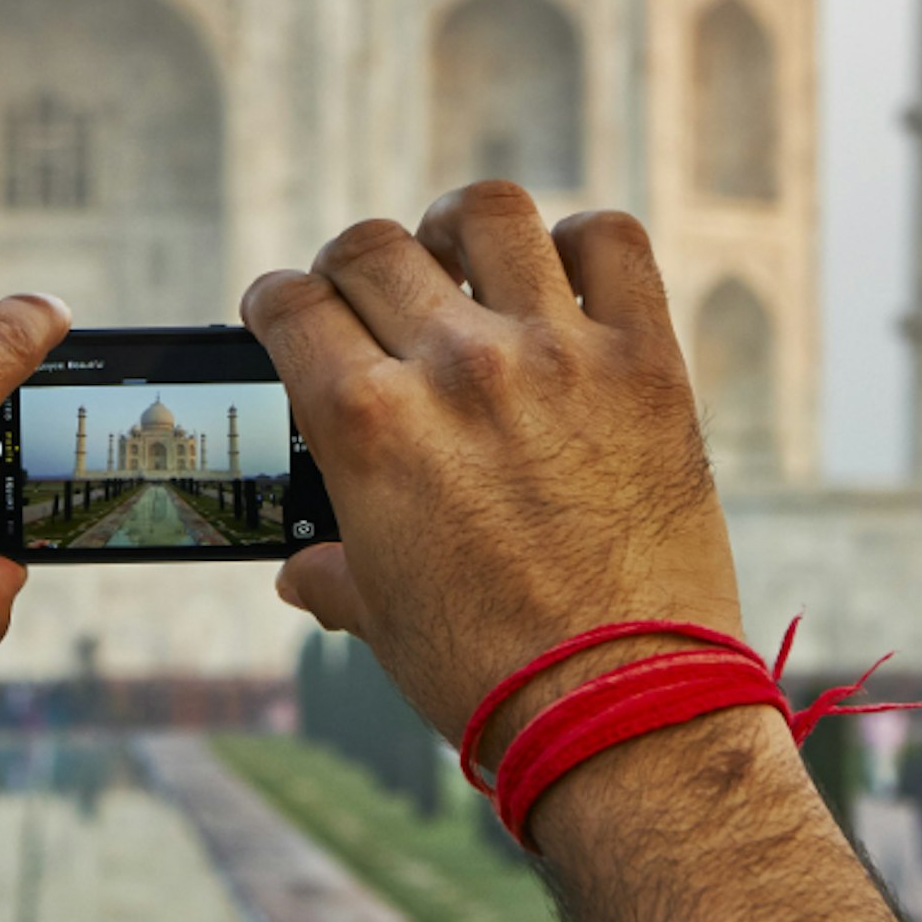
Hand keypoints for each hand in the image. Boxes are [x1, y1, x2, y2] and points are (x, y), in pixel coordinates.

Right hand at [243, 184, 737, 759]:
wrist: (623, 707)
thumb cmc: (490, 673)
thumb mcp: (380, 618)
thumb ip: (332, 573)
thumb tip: (303, 573)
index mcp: (369, 427)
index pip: (292, 307)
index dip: (275, 301)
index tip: (284, 308)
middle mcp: (456, 368)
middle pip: (373, 249)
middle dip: (351, 267)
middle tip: (367, 296)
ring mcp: (556, 355)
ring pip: (487, 214)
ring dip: (456, 229)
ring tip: (460, 258)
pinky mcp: (646, 362)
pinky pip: (611, 245)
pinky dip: (581, 243)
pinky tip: (565, 275)